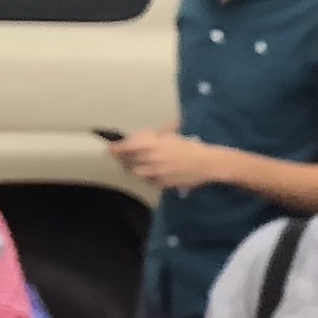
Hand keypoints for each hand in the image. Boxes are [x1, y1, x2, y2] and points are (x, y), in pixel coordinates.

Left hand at [112, 128, 230, 192]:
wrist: (207, 163)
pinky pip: (148, 182)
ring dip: (134, 169)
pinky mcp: (162, 184)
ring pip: (136, 173)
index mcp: (152, 143)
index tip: (110, 149)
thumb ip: (157, 134)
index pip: (127, 147)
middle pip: (128, 161)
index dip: (117, 149)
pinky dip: (147, 178)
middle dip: (123, 159)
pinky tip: (150, 174)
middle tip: (121, 158)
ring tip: (135, 166)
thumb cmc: (191, 145)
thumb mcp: (173, 134)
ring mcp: (156, 172)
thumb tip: (144, 135)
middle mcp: (151, 158)